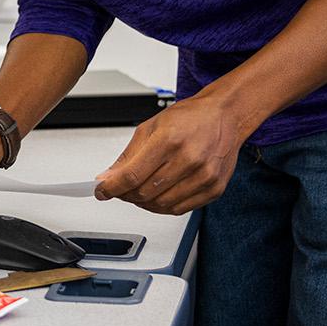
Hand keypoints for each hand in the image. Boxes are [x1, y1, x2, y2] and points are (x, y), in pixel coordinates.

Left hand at [93, 95, 249, 214]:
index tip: (102, 191)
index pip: (132, 175)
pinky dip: (163, 207)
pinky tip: (158, 196)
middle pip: (145, 193)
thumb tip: (109, 177)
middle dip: (125, 195)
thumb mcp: (151, 126)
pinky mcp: (214, 189)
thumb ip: (129, 155)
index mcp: (170, 140)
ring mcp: (204, 177)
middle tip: (119, 190)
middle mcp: (189, 159)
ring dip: (143, 203)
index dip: (112, 188)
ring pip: (161, 205)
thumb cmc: (190, 118)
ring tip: (138, 192)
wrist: (225, 116)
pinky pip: (180, 209)